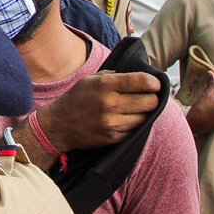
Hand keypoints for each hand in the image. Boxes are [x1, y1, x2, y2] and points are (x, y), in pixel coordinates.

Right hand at [38, 71, 160, 151]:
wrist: (58, 125)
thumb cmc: (77, 98)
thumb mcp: (91, 79)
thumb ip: (116, 75)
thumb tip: (142, 76)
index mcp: (105, 85)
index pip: (143, 81)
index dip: (155, 83)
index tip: (155, 85)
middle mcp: (110, 104)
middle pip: (150, 101)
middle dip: (152, 98)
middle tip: (147, 97)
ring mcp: (112, 123)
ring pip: (146, 117)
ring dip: (144, 113)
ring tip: (136, 109)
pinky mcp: (113, 138)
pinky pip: (136, 130)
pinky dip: (135, 124)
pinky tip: (126, 119)